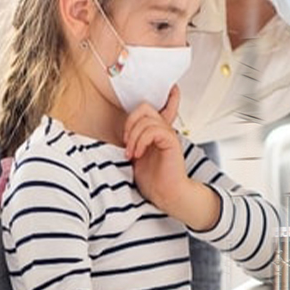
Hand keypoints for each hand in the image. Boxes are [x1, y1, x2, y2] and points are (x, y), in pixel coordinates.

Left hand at [123, 89, 218, 231]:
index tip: (158, 95)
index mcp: (156, 131)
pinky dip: (141, 141)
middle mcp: (163, 129)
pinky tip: (138, 154)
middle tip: (126, 143)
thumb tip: (119, 135)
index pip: (156, 106)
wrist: (165, 194)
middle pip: (144, 107)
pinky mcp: (171, 141)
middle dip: (129, 122)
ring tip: (131, 154)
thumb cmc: (152, 179)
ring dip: (133, 136)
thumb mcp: (135, 156)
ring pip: (146, 119)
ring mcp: (168, 134)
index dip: (159, 98)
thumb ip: (132, 142)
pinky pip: (154, 130)